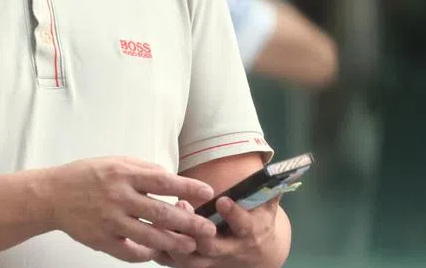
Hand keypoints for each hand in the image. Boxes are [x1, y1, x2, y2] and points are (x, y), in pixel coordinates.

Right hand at [43, 157, 217, 262]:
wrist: (53, 195)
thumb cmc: (86, 175)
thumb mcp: (114, 162)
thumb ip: (142, 169)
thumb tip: (170, 178)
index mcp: (123, 174)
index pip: (163, 181)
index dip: (187, 188)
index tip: (207, 193)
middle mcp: (118, 197)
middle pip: (161, 213)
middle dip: (189, 223)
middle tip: (208, 229)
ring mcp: (110, 221)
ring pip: (149, 236)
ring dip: (173, 243)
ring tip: (190, 245)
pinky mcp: (102, 240)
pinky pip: (130, 252)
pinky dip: (146, 253)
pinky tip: (157, 252)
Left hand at [155, 197, 279, 266]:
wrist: (260, 253)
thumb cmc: (259, 219)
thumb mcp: (268, 204)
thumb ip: (268, 186)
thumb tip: (275, 166)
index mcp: (250, 231)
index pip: (244, 225)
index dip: (234, 214)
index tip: (222, 201)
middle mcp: (231, 249)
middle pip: (212, 246)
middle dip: (195, 228)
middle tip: (181, 205)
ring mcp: (213, 260)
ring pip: (192, 260)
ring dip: (175, 242)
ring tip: (160, 221)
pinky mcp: (199, 265)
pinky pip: (178, 264)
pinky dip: (163, 254)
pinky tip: (150, 239)